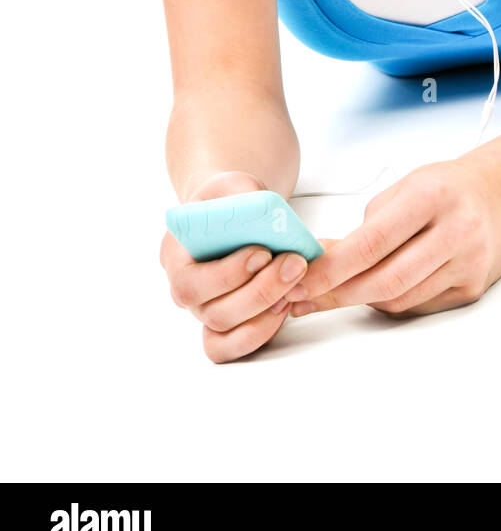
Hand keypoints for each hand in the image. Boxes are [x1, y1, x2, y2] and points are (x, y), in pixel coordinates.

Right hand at [160, 170, 310, 363]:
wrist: (232, 213)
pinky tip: (287, 303)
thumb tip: (263, 217)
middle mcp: (186, 292)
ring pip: (226, 332)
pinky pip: (236, 345)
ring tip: (294, 280)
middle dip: (258, 292)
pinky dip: (263, 331)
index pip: (190, 282)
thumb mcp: (234, 185)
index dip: (227, 274)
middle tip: (293, 264)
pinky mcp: (228, 324)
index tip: (263, 252)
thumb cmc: (229, 200)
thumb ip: (245, 196)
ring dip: (266, 311)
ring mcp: (205, 311)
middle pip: (213, 312)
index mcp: (175, 256)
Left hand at [284, 158, 500, 318]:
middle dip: (338, 293)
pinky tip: (377, 289)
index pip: (373, 242)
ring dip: (361, 298)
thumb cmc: (445, 189)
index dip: (332, 268)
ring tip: (337, 290)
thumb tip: (321, 258)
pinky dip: (391, 300)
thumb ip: (368, 224)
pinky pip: (418, 305)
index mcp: (432, 196)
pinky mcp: (473, 288)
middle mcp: (456, 230)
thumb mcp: (405, 188)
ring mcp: (469, 262)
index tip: (301, 280)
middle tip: (304, 298)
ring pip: (400, 299)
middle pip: (386, 280)